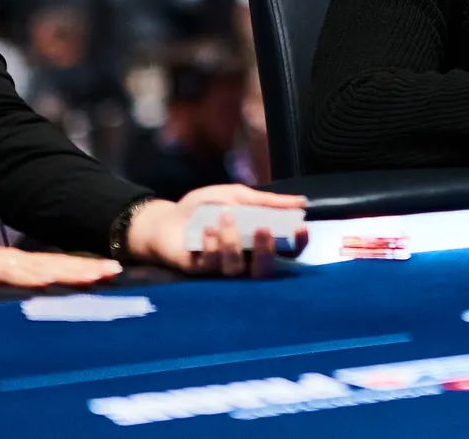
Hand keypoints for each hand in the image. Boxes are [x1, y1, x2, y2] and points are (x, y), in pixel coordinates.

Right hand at [0, 243, 120, 296]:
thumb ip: (11, 299)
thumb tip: (43, 305)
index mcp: (13, 272)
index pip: (55, 271)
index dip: (84, 272)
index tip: (114, 275)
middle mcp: (6, 264)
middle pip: (53, 266)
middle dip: (85, 269)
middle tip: (116, 271)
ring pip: (33, 266)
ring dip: (64, 270)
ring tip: (92, 274)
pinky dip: (22, 276)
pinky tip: (42, 279)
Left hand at [126, 185, 306, 277]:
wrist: (166, 217)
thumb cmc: (205, 208)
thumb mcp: (238, 196)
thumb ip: (267, 202)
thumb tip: (301, 202)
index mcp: (257, 242)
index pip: (286, 250)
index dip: (298, 244)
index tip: (300, 227)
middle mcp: (244, 260)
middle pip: (265, 271)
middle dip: (267, 250)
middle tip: (263, 227)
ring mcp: (221, 269)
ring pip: (236, 269)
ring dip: (233, 241)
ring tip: (225, 216)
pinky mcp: (198, 271)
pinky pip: (211, 265)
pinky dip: (211, 244)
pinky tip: (207, 227)